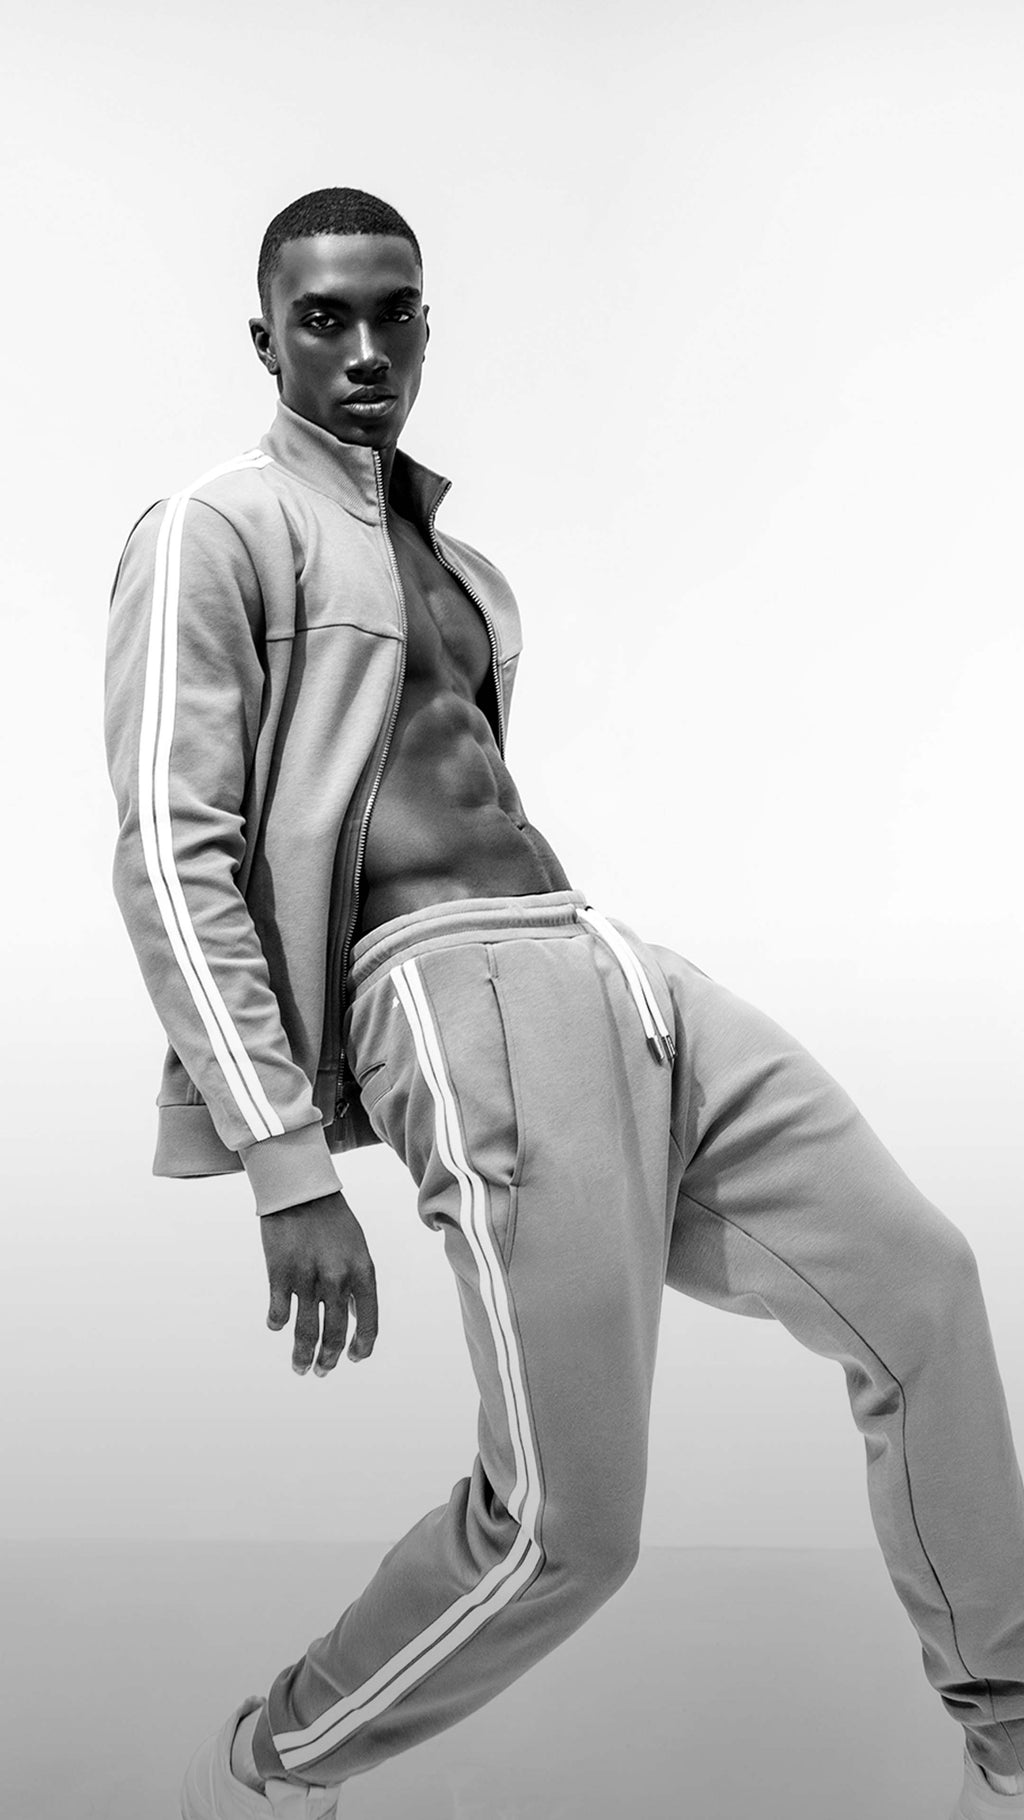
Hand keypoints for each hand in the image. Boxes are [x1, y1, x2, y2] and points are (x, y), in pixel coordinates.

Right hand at [260, 1189, 377, 1376]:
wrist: (300, 1188)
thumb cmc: (331, 1219)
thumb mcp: (356, 1248)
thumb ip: (356, 1282)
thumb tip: (353, 1316)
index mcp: (362, 1271)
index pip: (369, 1322)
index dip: (362, 1346)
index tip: (353, 1358)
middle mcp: (337, 1278)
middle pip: (334, 1333)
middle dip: (328, 1359)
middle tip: (321, 1372)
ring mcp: (308, 1278)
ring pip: (305, 1332)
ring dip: (302, 1355)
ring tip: (300, 1368)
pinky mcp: (280, 1274)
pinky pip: (279, 1313)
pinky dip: (277, 1324)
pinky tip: (277, 1325)